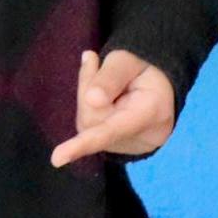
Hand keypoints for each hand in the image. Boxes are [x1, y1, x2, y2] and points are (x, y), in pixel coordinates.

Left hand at [51, 49, 176, 168]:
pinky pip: (92, 130)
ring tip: (99, 73)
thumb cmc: (143, 65)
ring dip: (86, 98)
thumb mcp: (127, 58)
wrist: (160, 80)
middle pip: (94, 122)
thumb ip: (110, 76)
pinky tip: (102, 93)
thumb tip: (92, 100)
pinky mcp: (123, 147)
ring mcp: (136, 146)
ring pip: (90, 126)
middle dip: (85, 91)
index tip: (56, 158)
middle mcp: (147, 136)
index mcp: (153, 111)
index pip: (115, 129)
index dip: (84, 143)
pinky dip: (90, 108)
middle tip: (92, 60)